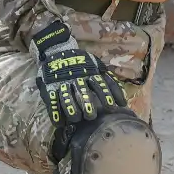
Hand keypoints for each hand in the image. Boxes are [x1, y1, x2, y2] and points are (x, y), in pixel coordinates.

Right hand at [30, 20, 131, 160]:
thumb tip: (123, 100)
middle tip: (91, 116)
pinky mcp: (50, 87)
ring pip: (67, 96)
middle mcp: (77, 78)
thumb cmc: (81, 61)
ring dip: (71, 108)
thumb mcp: (96, 65)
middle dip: (87, 104)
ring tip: (75, 119)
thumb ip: (108, 78)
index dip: (106, 95)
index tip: (112, 106)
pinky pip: (52, 100)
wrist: (57, 50)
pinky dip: (55, 112)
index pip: (100, 85)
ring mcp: (62, 83)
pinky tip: (58, 123)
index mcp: (89, 73)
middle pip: (82, 92)